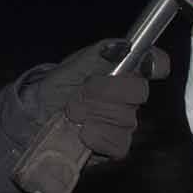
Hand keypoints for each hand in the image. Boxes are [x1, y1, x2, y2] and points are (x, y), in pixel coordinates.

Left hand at [20, 41, 169, 163]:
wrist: (37, 117)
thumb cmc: (57, 86)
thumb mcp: (75, 63)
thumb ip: (101, 52)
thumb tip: (125, 45)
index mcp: (123, 71)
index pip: (155, 63)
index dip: (155, 63)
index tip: (146, 65)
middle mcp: (129, 97)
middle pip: (138, 92)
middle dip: (104, 92)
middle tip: (80, 95)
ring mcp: (125, 123)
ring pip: (126, 119)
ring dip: (93, 115)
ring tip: (73, 114)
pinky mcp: (116, 147)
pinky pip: (118, 142)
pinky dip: (96, 137)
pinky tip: (82, 134)